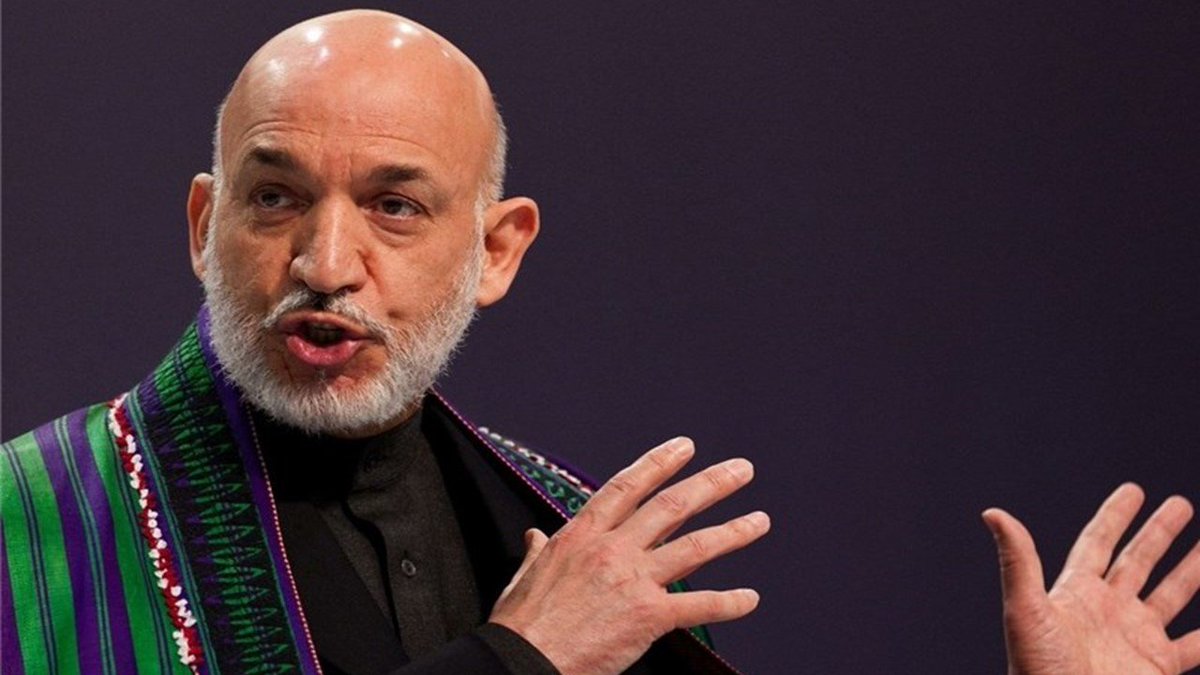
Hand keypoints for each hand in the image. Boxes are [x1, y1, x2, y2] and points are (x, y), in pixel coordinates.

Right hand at [488, 437, 768, 674]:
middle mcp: (612, 550)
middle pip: (672, 506)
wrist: (522, 661)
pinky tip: (750, 598)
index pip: (628, 486)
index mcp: (582, 535)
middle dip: (711, 484)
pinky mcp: (648, 617)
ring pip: (695, 548)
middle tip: (741, 470)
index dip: (659, 462)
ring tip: (760, 521)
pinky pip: (699, 606)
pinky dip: (729, 602)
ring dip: (732, 532)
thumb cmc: (521, 624)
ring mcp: (633, 581)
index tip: (685, 447)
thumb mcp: (525, 575)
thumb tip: (536, 535)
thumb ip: (539, 551)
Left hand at [983, 483, 1199, 674]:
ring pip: (1170, 595)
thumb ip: (1018, 560)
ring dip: (1190, 572)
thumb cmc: (1038, 669)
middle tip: (1181, 505)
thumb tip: (993, 513)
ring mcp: (1134, 638)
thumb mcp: (1026, 609)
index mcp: (1076, 592)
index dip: (1115, 516)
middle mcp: (1107, 610)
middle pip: (1138, 561)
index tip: (1134, 490)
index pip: (1098, 542)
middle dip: (1158, 533)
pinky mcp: (1155, 667)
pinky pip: (1193, 646)